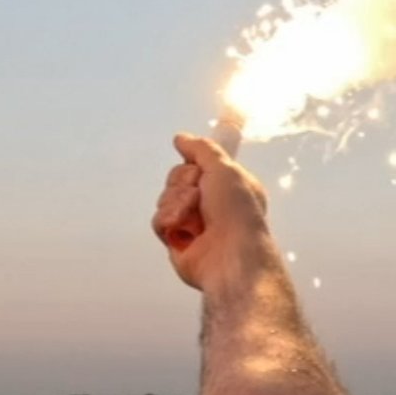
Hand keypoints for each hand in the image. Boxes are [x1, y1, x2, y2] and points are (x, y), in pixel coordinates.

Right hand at [152, 133, 275, 292]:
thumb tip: (181, 139)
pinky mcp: (176, 241)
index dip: (193, 165)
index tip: (198, 168)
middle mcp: (210, 203)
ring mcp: (192, 223)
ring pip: (165, 198)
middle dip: (183, 183)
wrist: (230, 255)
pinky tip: (182, 229)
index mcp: (226, 185)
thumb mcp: (224, 168)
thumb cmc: (236, 213)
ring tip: (194, 215)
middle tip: (199, 194)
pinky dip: (168, 220)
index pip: (197, 164)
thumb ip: (201, 149)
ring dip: (177, 202)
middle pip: (176, 178)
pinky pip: (159, 220)